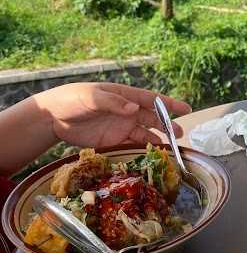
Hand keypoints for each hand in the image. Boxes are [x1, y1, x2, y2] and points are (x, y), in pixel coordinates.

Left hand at [36, 82, 190, 148]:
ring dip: (158, 139)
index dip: (169, 104)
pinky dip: (144, 150)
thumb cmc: (72, 99)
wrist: (53, 117)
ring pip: (146, 133)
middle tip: (180, 135)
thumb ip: (113, 103)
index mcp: (125, 96)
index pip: (152, 99)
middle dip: (168, 125)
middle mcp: (127, 111)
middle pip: (153, 118)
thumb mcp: (91, 98)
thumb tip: (134, 109)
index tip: (186, 109)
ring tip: (171, 148)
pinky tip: (153, 156)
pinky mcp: (114, 140)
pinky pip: (133, 145)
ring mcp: (121, 126)